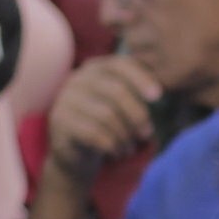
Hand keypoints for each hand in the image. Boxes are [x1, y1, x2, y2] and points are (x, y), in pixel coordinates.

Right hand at [41, 53, 165, 182]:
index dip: (141, 78)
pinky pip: (95, 134)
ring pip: (107, 115)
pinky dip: (113, 146)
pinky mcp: (59, 122)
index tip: (158, 97)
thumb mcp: (120, 106)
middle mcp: (77, 80)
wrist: (75, 154)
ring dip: (126, 135)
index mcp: (93, 69)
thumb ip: (135, 92)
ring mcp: (65, 100)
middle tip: (146, 134)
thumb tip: (157, 92)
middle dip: (138, 115)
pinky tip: (118, 153)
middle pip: (116, 91)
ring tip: (130, 148)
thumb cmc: (105, 126)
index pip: (119, 64)